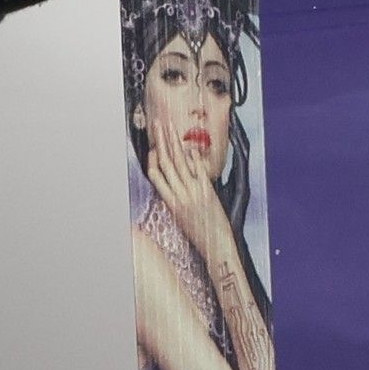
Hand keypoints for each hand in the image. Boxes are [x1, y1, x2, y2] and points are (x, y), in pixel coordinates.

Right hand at [145, 118, 234, 264]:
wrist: (216, 246)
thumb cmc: (199, 233)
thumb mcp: (180, 216)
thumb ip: (175, 198)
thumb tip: (173, 181)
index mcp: (170, 203)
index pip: (154, 174)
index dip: (152, 158)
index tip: (153, 146)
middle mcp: (179, 195)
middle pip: (166, 162)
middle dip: (161, 140)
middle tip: (158, 123)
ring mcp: (194, 193)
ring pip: (179, 163)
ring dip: (174, 142)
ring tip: (171, 127)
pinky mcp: (208, 192)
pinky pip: (198, 170)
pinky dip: (193, 157)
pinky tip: (190, 146)